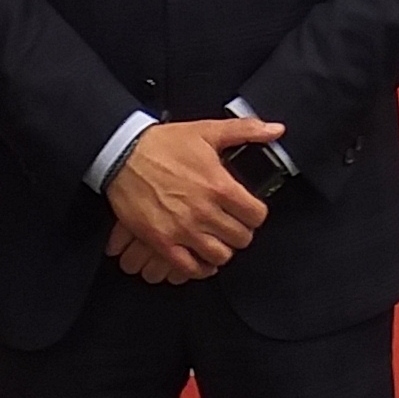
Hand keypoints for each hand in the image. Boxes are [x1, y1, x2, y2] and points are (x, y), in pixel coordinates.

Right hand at [104, 116, 286, 278]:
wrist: (122, 154)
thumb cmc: (163, 143)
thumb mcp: (207, 130)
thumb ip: (246, 130)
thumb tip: (276, 130)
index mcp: (219, 186)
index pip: (256, 216)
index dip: (255, 214)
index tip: (248, 212)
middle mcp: (204, 211)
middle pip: (240, 238)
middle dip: (240, 232)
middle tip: (232, 225)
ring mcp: (183, 229)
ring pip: (219, 256)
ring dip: (222, 249)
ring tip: (217, 240)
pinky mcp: (162, 241)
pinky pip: (190, 268)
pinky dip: (200, 268)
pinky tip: (201, 259)